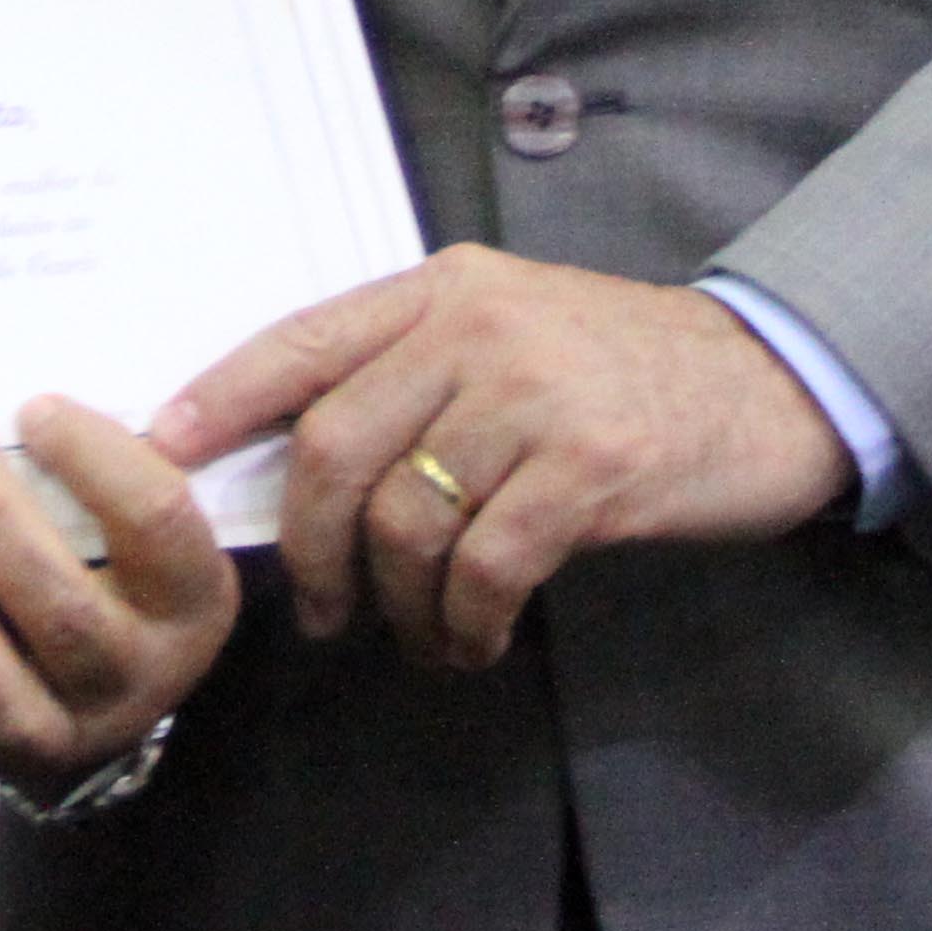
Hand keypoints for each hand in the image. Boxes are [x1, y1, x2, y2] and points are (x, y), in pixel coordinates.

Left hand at [0, 396, 239, 791]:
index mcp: (192, 598)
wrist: (101, 693)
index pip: (157, 522)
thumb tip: (10, 408)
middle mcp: (141, 672)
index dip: (94, 459)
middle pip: (67, 607)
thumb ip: (104, 477)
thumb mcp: (140, 531)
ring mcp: (65, 724)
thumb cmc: (116, 573)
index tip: (36, 410)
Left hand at [151, 249, 852, 670]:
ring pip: (404, 521)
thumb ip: (414, 373)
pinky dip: (466, 622)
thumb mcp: (509, 333)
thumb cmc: (623, 370)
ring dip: (397, 605)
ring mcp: (534, 395)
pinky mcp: (591, 468)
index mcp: (441, 290)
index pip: (299, 341)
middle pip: (333, 447)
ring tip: (424, 637)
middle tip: (321, 610)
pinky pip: (485, 567)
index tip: (160, 456)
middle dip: (309, 547)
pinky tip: (476, 640)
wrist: (770, 382)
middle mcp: (476, 328)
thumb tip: (295, 463)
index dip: (218, 401)